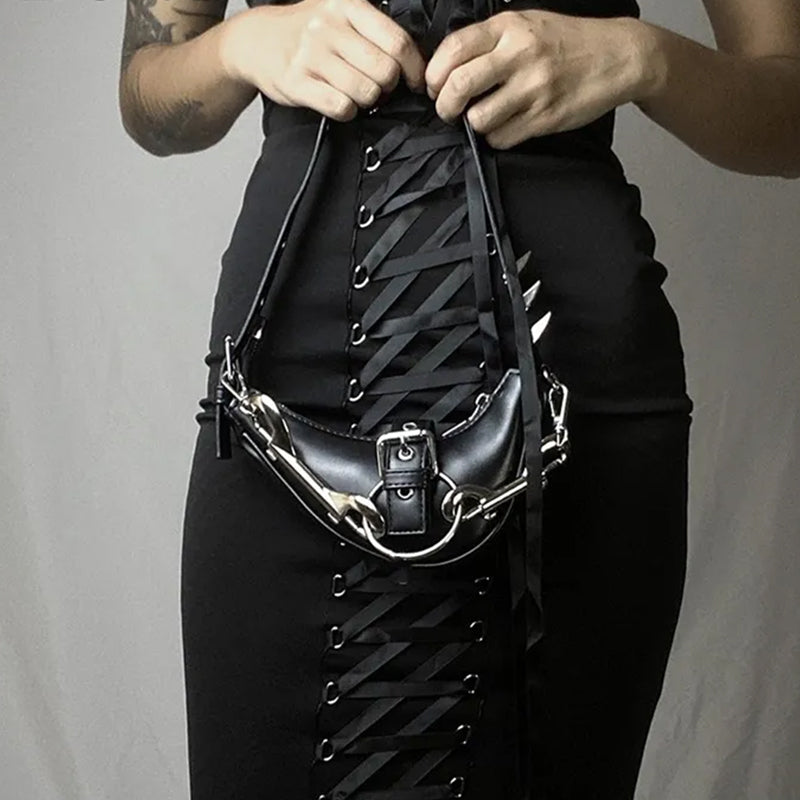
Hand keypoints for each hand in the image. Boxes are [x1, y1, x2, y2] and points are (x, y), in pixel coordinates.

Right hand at [220, 0, 426, 121]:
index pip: (397, 41)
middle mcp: (329, 27)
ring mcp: (311, 55)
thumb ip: (375, 31)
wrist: (256, 40)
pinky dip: (348, 111)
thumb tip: (415, 61)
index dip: (414, 68)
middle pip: (385, 71)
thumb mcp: (341, 15)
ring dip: (367, 100)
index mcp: (348, 6)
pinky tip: (341, 102)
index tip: (415, 81)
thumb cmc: (307, 32)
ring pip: (366, 92)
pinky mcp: (297, 82)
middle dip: (388, 86)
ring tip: (356, 93)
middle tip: (378, 88)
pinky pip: (341, 106)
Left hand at [424, 10, 646, 147]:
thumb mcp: (528, 23)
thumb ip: (491, 40)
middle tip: (448, 109)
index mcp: (510, 28)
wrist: (619, 56)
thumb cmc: (569, 41)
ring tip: (482, 117)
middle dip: (444, 104)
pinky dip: (495, 137)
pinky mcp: (544, 117)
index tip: (434, 86)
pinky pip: (502, 137)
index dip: (434, 74)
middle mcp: (520, 55)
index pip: (453, 50)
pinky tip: (504, 126)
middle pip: (459, 86)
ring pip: (478, 118)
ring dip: (472, 124)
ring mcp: (533, 88)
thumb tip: (449, 66)